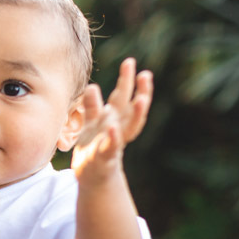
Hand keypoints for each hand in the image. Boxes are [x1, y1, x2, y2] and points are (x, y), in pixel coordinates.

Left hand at [71, 57, 151, 187]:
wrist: (92, 176)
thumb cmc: (93, 146)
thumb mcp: (91, 124)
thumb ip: (92, 106)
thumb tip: (92, 86)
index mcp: (114, 119)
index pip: (124, 98)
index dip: (128, 81)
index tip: (130, 62)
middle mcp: (118, 129)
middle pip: (132, 109)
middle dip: (141, 92)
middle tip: (146, 74)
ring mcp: (114, 142)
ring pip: (129, 128)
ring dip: (136, 114)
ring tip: (141, 99)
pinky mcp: (105, 157)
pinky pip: (111, 146)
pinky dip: (113, 137)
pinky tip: (113, 127)